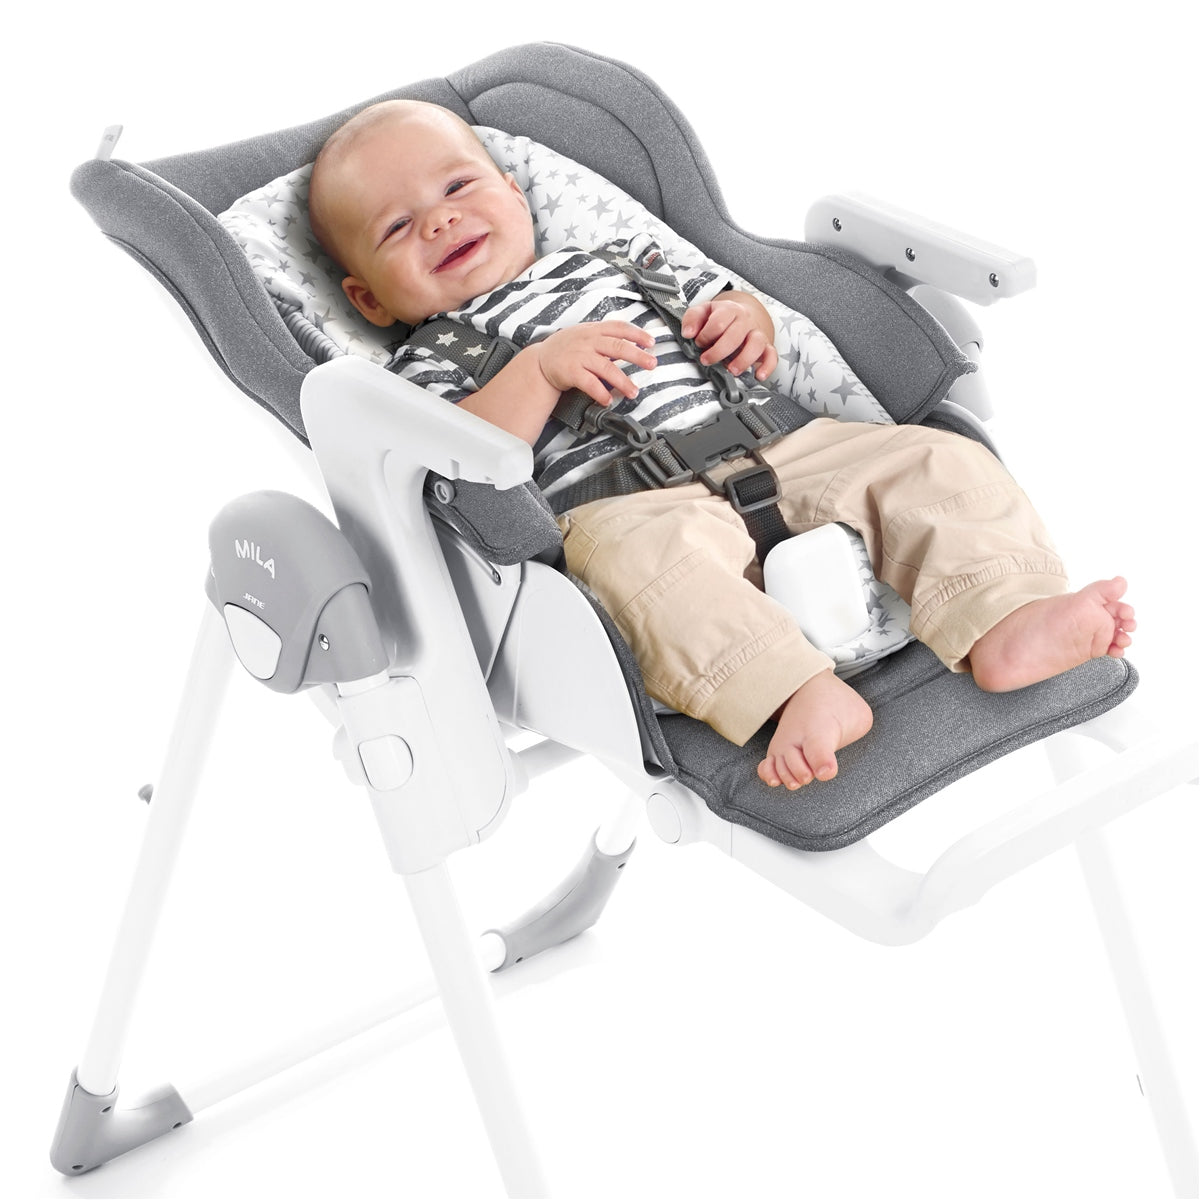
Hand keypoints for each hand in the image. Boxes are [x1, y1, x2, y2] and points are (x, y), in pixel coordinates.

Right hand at [533, 322, 657, 405]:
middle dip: (638, 356)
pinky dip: (601, 393)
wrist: (540, 361)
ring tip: (633, 391)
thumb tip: (631, 343)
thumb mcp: (584, 334)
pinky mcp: (571, 372)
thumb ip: (605, 337)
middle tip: (652, 364)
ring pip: (606, 368)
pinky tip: (608, 400)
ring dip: (623, 381)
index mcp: (594, 330)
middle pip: (618, 347)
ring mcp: (580, 356)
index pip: (619, 328)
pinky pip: (590, 383)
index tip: (651, 342)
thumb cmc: (565, 348)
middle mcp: (588, 341)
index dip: (637, 334)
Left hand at [681, 291, 778, 381]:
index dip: (705, 336)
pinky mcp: (766, 346)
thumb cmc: (719, 316)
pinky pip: (772, 356)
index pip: (718, 322)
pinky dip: (768, 366)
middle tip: (706, 360)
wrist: (742, 314)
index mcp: (729, 310)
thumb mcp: (703, 311)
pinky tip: (758, 375)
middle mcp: (745, 320)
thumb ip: (692, 318)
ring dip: (743, 360)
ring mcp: (757, 333)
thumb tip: (688, 333)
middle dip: (718, 351)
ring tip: (731, 370)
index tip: (699, 343)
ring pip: (756, 344)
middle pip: (735, 335)